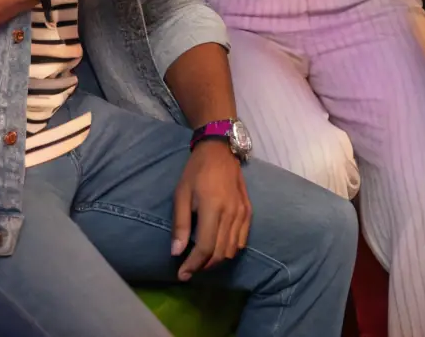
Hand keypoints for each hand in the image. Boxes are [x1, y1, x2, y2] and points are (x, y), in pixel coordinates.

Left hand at [172, 142, 250, 280]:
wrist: (219, 149)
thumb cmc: (196, 171)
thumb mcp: (181, 194)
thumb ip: (180, 224)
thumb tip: (176, 253)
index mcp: (213, 208)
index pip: (205, 247)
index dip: (193, 265)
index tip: (181, 275)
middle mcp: (231, 213)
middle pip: (219, 253)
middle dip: (203, 266)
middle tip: (189, 269)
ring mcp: (242, 213)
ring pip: (231, 250)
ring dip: (216, 260)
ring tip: (201, 260)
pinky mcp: (248, 211)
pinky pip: (242, 240)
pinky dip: (230, 250)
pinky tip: (218, 248)